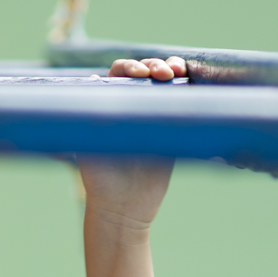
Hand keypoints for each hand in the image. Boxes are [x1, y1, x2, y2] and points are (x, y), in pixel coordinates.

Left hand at [76, 58, 183, 225]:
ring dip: (172, 69)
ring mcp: (152, 115)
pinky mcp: (170, 129)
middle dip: (155, 66)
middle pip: (145, 72)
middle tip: (162, 75)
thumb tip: (91, 82)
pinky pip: (179, 103)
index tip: (138, 75)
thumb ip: (91, 117)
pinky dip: (186, 88)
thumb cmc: (100, 180)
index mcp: (109, 104)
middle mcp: (130, 105)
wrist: (123, 210)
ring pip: (164, 82)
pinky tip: (189, 81)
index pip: (119, 73)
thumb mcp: (88, 146)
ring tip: (177, 72)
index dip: (130, 67)